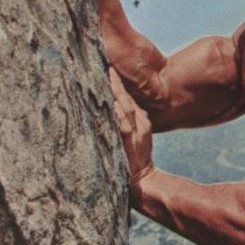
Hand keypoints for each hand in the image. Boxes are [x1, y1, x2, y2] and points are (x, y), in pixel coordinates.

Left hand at [109, 67, 153, 184]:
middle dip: (115, 82)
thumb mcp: (139, 136)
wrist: (143, 179)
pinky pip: (120, 123)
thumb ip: (131, 121)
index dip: (118, 83)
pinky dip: (114, 111)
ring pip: (123, 107)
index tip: (108, 68)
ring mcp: (134, 132)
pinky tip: (107, 101)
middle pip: (126, 98)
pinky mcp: (128, 141)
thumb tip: (117, 107)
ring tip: (102, 78)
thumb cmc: (137, 158)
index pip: (129, 97)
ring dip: (113, 92)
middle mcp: (140, 124)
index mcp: (143, 121)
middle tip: (103, 65)